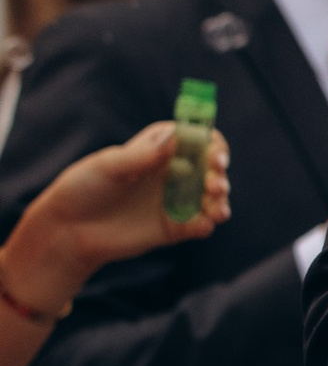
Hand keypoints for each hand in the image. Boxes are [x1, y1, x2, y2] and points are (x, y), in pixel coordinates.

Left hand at [1, 119, 232, 314]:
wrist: (68, 231)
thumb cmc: (82, 189)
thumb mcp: (107, 167)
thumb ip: (142, 155)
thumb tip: (176, 134)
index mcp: (156, 151)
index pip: (193, 139)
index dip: (209, 142)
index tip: (213, 153)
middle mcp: (170, 173)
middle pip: (208, 167)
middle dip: (218, 173)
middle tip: (215, 183)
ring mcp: (173, 201)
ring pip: (210, 196)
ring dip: (221, 199)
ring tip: (217, 207)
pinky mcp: (173, 228)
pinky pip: (199, 224)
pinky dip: (208, 223)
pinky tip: (206, 223)